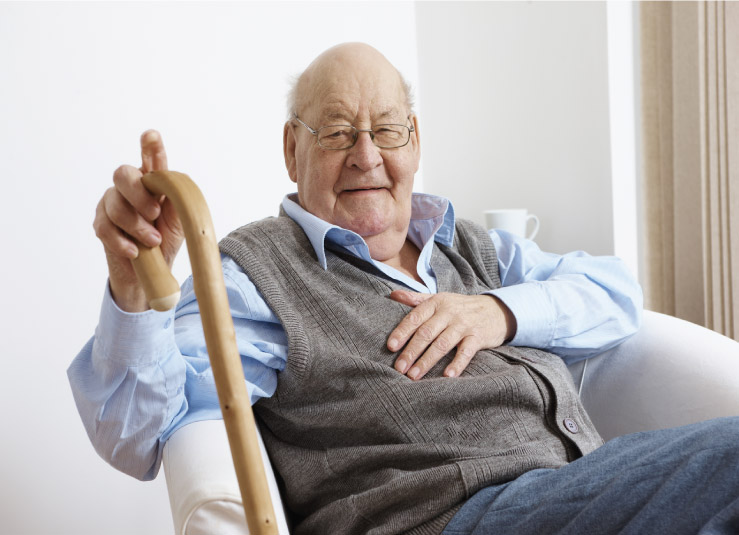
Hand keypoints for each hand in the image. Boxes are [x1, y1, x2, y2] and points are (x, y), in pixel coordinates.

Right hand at [93, 130, 183, 311]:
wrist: (150, 272)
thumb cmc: (166, 240)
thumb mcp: (179, 222)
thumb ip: (177, 202)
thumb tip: (173, 189)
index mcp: (153, 183)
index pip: (151, 159)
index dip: (150, 147)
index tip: (151, 135)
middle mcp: (129, 187)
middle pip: (122, 175)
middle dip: (138, 195)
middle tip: (154, 213)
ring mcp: (111, 203)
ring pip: (115, 204)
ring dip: (137, 226)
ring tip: (153, 241)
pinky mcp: (101, 223)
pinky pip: (106, 227)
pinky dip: (123, 242)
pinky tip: (135, 251)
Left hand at [387, 291, 516, 379]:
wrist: (496, 310)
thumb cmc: (460, 308)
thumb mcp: (439, 299)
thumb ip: (416, 299)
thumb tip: (392, 295)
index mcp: (436, 303)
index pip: (415, 318)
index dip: (402, 332)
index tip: (391, 347)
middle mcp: (449, 312)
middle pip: (426, 333)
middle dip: (411, 351)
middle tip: (399, 368)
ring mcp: (464, 325)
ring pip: (442, 344)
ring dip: (427, 361)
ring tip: (414, 376)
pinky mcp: (478, 337)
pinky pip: (466, 352)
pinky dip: (457, 364)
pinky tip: (447, 376)